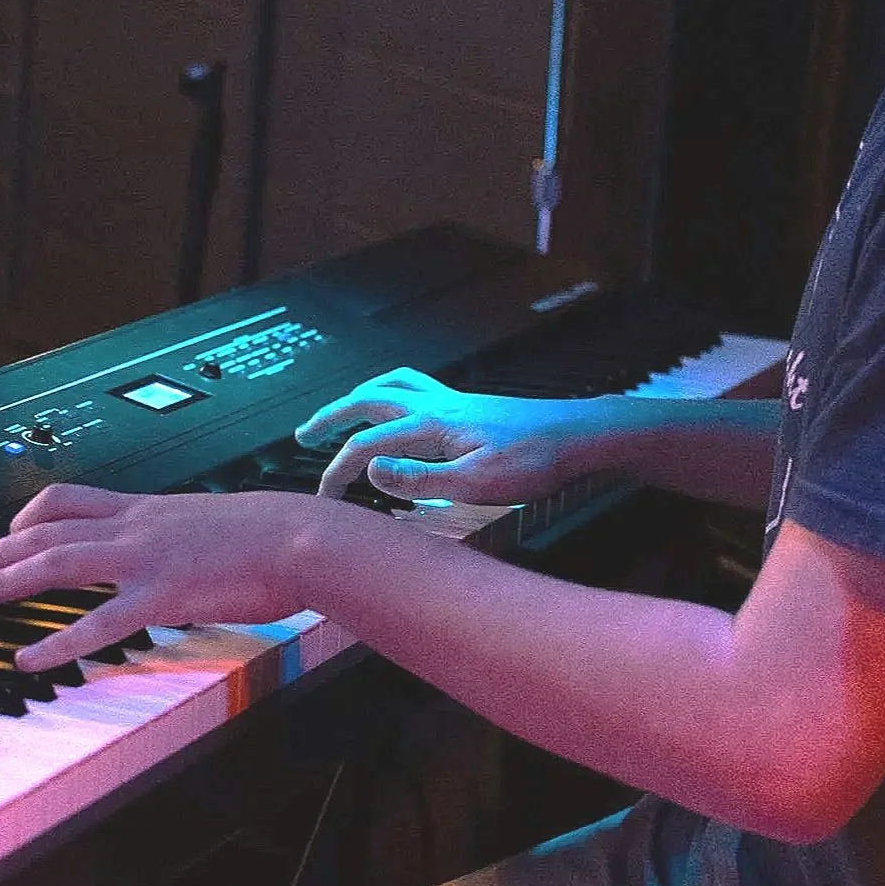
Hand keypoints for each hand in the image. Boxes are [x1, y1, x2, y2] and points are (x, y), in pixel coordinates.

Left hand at [0, 483, 376, 670]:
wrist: (304, 537)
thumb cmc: (273, 538)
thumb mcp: (212, 527)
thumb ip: (180, 540)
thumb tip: (173, 559)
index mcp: (146, 510)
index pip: (67, 499)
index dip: (25, 518)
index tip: (3, 535)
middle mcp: (134, 526)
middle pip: (42, 530)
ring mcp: (143, 558)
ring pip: (53, 562)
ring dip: (0, 580)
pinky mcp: (162, 594)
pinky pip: (98, 622)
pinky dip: (57, 642)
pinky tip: (28, 659)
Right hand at [294, 367, 637, 504]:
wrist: (580, 436)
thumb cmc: (534, 463)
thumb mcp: (477, 484)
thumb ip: (420, 479)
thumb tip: (369, 468)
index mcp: (431, 426)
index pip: (367, 445)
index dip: (337, 472)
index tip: (322, 500)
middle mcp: (436, 405)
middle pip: (368, 399)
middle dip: (332, 416)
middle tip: (304, 434)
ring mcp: (453, 401)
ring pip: (392, 385)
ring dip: (359, 396)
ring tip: (342, 411)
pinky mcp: (468, 406)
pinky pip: (416, 387)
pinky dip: (391, 392)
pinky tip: (399, 412)